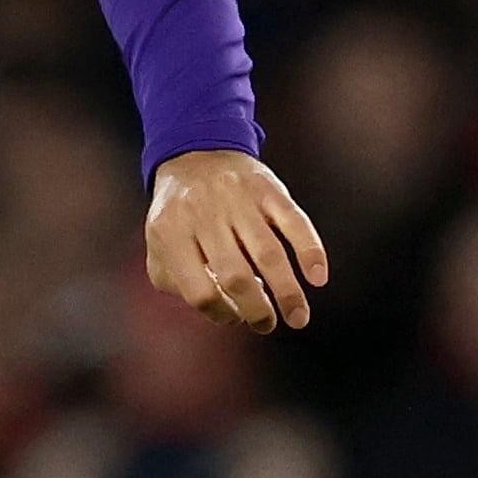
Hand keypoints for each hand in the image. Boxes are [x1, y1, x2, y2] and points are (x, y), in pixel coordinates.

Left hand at [143, 147, 329, 335]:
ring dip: (287, 293)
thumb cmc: (180, 212)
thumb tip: (221, 310)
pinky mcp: (266, 188)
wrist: (197, 152)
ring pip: (268, 254)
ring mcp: (237, 200)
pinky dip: (310, 251)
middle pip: (235, 276)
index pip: (199, 291)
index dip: (221, 314)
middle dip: (257, 310)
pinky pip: (293, 221)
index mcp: (171, 233)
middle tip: (268, 324)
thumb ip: (174, 280)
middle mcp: (203, 215)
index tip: (235, 318)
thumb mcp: (159, 243)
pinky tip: (318, 278)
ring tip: (298, 318)